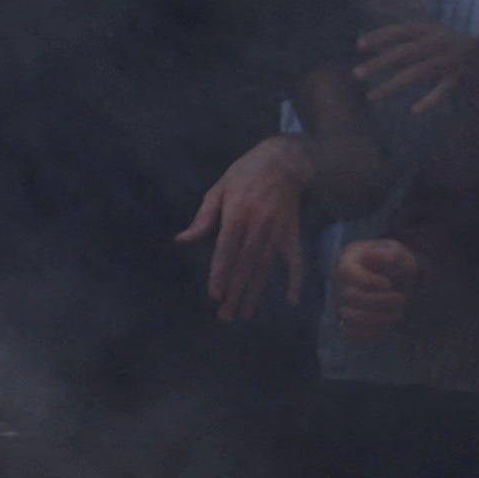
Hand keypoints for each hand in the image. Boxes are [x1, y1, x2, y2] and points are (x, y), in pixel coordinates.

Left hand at [178, 132, 330, 321]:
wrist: (285, 161)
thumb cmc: (246, 173)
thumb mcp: (219, 188)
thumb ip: (203, 217)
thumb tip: (182, 240)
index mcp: (237, 215)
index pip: (227, 251)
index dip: (221, 274)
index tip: (215, 296)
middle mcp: (258, 227)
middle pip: (244, 266)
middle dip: (235, 293)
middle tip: (226, 317)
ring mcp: (278, 232)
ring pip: (265, 267)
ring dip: (255, 293)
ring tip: (246, 314)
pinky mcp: (292, 234)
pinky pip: (295, 260)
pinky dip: (296, 280)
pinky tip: (292, 301)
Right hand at [330, 234, 419, 345]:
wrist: (398, 278)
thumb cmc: (396, 262)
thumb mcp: (398, 252)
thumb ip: (388, 254)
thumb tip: (372, 256)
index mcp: (349, 259)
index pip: (345, 271)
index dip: (366, 281)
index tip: (388, 284)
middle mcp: (338, 281)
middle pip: (349, 296)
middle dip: (379, 301)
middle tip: (401, 299)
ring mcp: (339, 302)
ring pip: (348, 316)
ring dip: (377, 318)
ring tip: (397, 314)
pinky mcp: (344, 320)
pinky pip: (348, 332)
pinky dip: (370, 332)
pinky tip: (387, 325)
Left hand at [355, 19, 470, 116]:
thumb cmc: (451, 47)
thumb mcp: (429, 39)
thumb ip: (404, 46)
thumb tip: (372, 53)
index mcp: (429, 30)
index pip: (400, 30)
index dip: (380, 36)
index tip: (359, 45)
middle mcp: (438, 43)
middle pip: (405, 53)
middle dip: (380, 63)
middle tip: (357, 74)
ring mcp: (449, 61)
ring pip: (418, 72)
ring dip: (393, 85)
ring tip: (371, 96)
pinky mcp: (461, 78)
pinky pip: (444, 91)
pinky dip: (430, 101)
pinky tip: (414, 111)